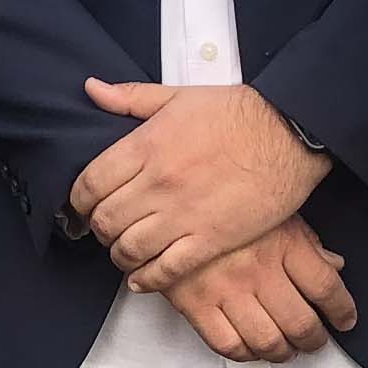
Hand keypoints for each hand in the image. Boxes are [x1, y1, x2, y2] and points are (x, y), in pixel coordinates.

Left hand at [71, 81, 328, 289]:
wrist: (289, 132)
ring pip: (129, 249)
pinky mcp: (211, 240)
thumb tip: (92, 88)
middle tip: (105, 230)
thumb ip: (130, 97)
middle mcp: (158, 184)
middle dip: (98, 229)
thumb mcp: (177, 96)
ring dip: (119, 256)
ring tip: (123, 253)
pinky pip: (166, 270)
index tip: (82, 206)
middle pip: (105, 220)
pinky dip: (147, 279)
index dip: (78, 201)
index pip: (89, 184)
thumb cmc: (236, 111)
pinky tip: (141, 278)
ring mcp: (183, 215)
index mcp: (145, 146)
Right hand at [158, 218, 354, 360]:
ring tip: (287, 348)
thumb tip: (334, 265)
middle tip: (315, 340)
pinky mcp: (194, 304)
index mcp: (283, 242)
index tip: (345, 319)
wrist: (164, 197)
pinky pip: (227, 345)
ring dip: (284, 352)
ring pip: (268, 341)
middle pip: (301, 323)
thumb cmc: (223, 200)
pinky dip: (246, 354)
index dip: (342, 310)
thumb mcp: (273, 209)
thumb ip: (306, 241)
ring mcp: (225, 290)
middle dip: (314, 340)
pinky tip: (251, 346)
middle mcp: (258, 269)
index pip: (326, 287)